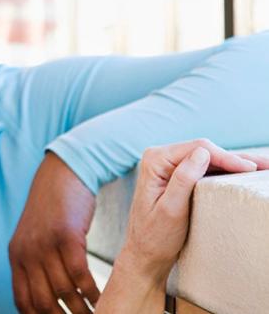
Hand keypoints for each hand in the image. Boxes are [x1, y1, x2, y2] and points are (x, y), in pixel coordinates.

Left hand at [9, 152, 99, 313]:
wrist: (63, 174)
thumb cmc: (53, 209)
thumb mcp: (33, 237)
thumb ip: (35, 265)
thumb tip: (46, 300)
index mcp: (16, 257)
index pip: (23, 301)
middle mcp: (27, 253)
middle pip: (43, 301)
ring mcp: (45, 245)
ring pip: (64, 291)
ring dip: (82, 310)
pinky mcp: (66, 236)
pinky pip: (80, 275)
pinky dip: (92, 292)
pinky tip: (100, 298)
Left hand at [95, 139, 268, 313]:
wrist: (145, 252)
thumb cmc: (155, 235)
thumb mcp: (171, 210)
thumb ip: (183, 180)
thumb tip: (203, 153)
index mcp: (155, 161)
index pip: (197, 149)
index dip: (227, 156)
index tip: (251, 168)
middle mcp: (160, 157)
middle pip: (205, 151)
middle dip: (236, 158)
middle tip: (266, 165)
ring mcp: (169, 165)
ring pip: (208, 159)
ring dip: (236, 163)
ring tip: (263, 166)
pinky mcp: (178, 175)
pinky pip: (206, 169)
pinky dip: (227, 170)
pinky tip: (245, 172)